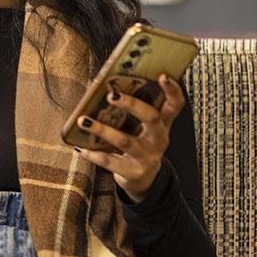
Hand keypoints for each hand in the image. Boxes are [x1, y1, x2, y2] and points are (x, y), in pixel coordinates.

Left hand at [74, 74, 184, 202]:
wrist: (143, 180)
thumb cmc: (139, 145)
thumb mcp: (143, 129)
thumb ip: (133, 112)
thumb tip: (107, 87)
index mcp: (163, 124)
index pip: (175, 105)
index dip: (172, 90)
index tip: (162, 76)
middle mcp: (159, 139)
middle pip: (151, 118)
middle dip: (132, 105)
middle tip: (111, 95)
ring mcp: (148, 157)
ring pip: (125, 141)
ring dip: (102, 129)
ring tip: (83, 121)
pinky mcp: (134, 172)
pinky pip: (110, 161)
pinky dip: (93, 154)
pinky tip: (81, 148)